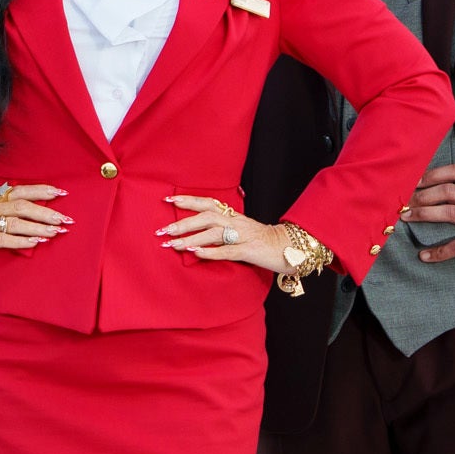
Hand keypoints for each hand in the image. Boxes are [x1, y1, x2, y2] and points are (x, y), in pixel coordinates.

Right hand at [0, 183, 66, 258]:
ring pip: (14, 221)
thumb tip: (25, 213)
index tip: (63, 192)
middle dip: (46, 211)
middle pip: (22, 205)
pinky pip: (1, 239)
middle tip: (65, 219)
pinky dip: (20, 240)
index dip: (42, 190)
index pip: (21, 191)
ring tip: (55, 232)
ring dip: (37, 226)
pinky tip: (34, 243)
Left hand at [160, 195, 299, 273]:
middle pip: (206, 217)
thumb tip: (197, 235)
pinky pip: (227, 251)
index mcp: (234, 216)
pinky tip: (196, 253)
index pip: (208, 203)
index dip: (189, 200)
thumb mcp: (241, 231)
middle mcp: (237, 222)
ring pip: (213, 233)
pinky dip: (210, 252)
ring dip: (191, 238)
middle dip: (183, 223)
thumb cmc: (263, 242)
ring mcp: (243, 236)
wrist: (291, 248)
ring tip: (173, 245)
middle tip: (163, 231)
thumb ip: (222, 230)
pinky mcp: (250, 251)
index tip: (168, 200)